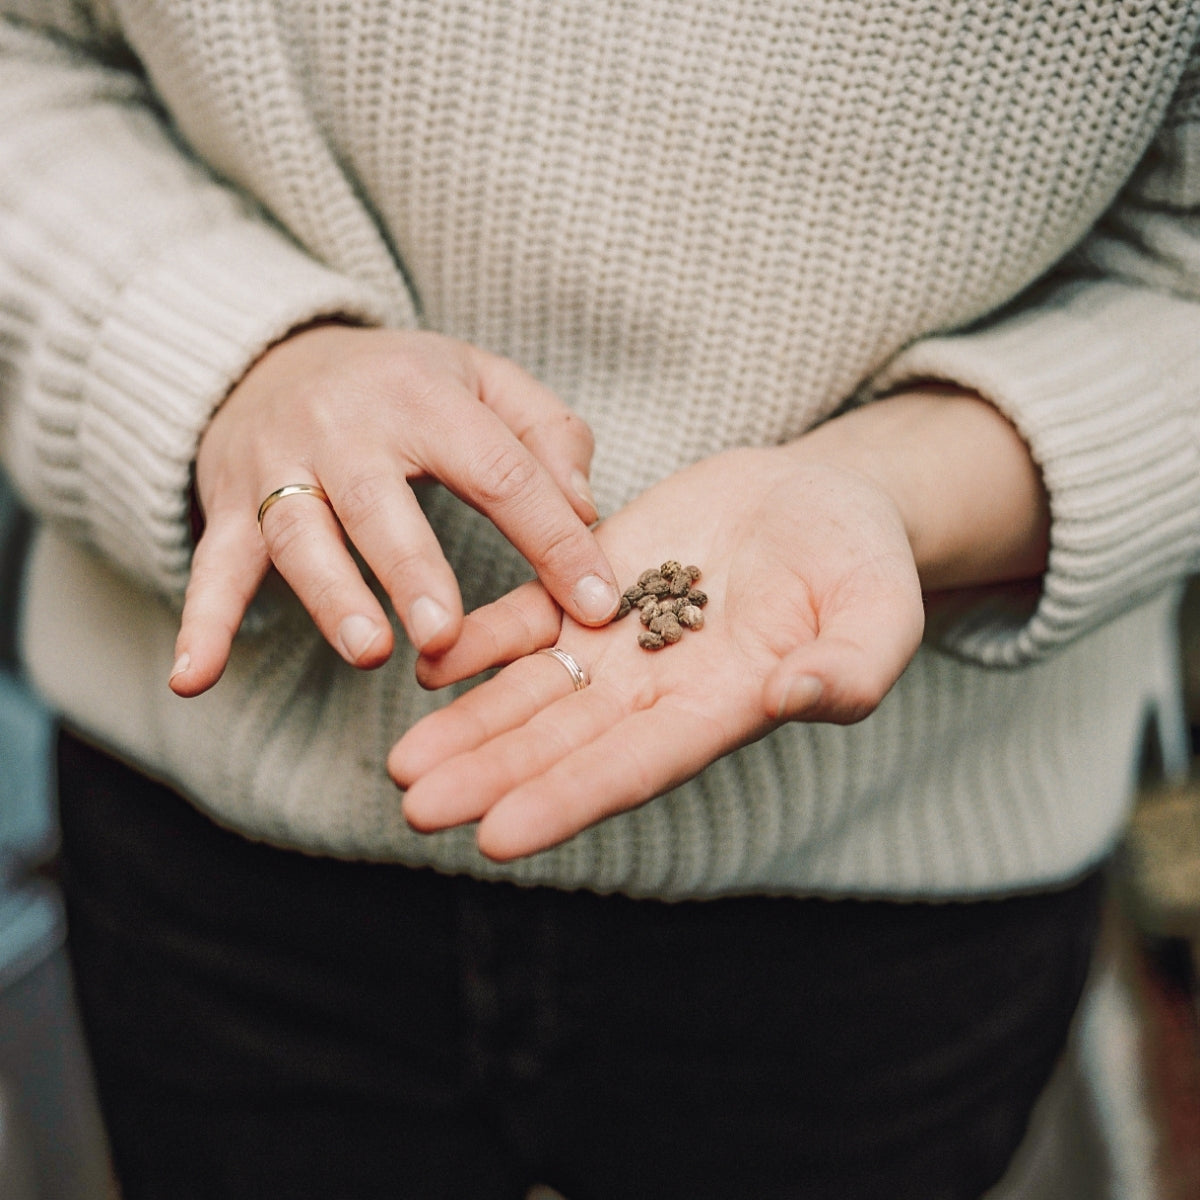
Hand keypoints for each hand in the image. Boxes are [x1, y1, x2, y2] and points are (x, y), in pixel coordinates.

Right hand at [169, 325, 620, 695]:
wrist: (277, 354)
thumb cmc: (406, 385)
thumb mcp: (485, 381)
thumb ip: (548, 436)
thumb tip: (584, 510)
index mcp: (424, 396)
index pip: (501, 470)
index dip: (553, 538)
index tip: (597, 604)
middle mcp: (344, 426)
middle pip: (382, 504)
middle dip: (414, 571)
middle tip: (447, 633)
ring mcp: (281, 466)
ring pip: (300, 534)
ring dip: (330, 595)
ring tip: (369, 650)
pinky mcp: (231, 503)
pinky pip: (214, 565)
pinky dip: (201, 624)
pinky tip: (196, 680)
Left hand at [390, 445, 925, 859]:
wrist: (817, 501)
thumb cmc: (862, 563)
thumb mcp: (880, 611)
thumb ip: (850, 666)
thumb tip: (797, 697)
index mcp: (720, 707)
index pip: (633, 766)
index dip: (567, 800)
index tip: (496, 836)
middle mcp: (656, 688)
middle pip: (562, 743)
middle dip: (490, 777)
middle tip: (416, 809)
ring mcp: (619, 637)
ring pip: (532, 691)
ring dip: (468, 725)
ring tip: (402, 762)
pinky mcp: (593, 580)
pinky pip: (528, 617)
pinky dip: (481, 639)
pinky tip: (432, 662)